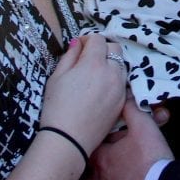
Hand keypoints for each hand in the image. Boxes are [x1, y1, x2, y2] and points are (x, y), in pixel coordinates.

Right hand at [40, 34, 125, 153]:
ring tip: (94, 75)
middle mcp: (111, 73)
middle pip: (114, 49)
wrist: (68, 139)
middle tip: (88, 59)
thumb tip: (78, 43)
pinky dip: (113, 80)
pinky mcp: (122, 102)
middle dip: (102, 49)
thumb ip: (70, 56)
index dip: (87, 40)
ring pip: (121, 66)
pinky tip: (99, 90)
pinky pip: (122, 82)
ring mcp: (119, 88)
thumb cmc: (57, 107)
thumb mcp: (57, 77)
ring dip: (110, 64)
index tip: (79, 47)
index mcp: (94, 63)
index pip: (98, 39)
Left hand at [87, 96, 173, 179]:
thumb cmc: (150, 162)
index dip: (100, 141)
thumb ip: (133, 110)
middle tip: (111, 161)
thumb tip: (127, 97)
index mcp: (103, 158)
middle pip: (92, 172)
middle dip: (99, 166)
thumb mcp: (144, 127)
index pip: (92, 147)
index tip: (106, 139)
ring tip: (123, 178)